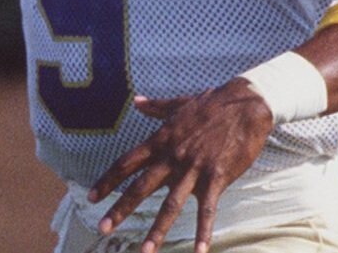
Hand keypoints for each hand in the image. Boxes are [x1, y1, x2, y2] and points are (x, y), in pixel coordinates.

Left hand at [88, 80, 273, 252]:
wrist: (246, 104)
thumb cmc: (213, 102)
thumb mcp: (180, 103)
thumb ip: (157, 106)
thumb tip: (136, 101)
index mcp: (162, 139)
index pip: (127, 163)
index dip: (108, 180)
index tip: (91, 198)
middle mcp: (173, 156)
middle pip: (141, 187)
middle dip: (120, 209)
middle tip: (102, 228)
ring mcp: (194, 168)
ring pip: (171, 204)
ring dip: (157, 230)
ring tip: (144, 251)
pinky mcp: (216, 177)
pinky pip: (208, 210)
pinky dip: (203, 231)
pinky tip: (200, 251)